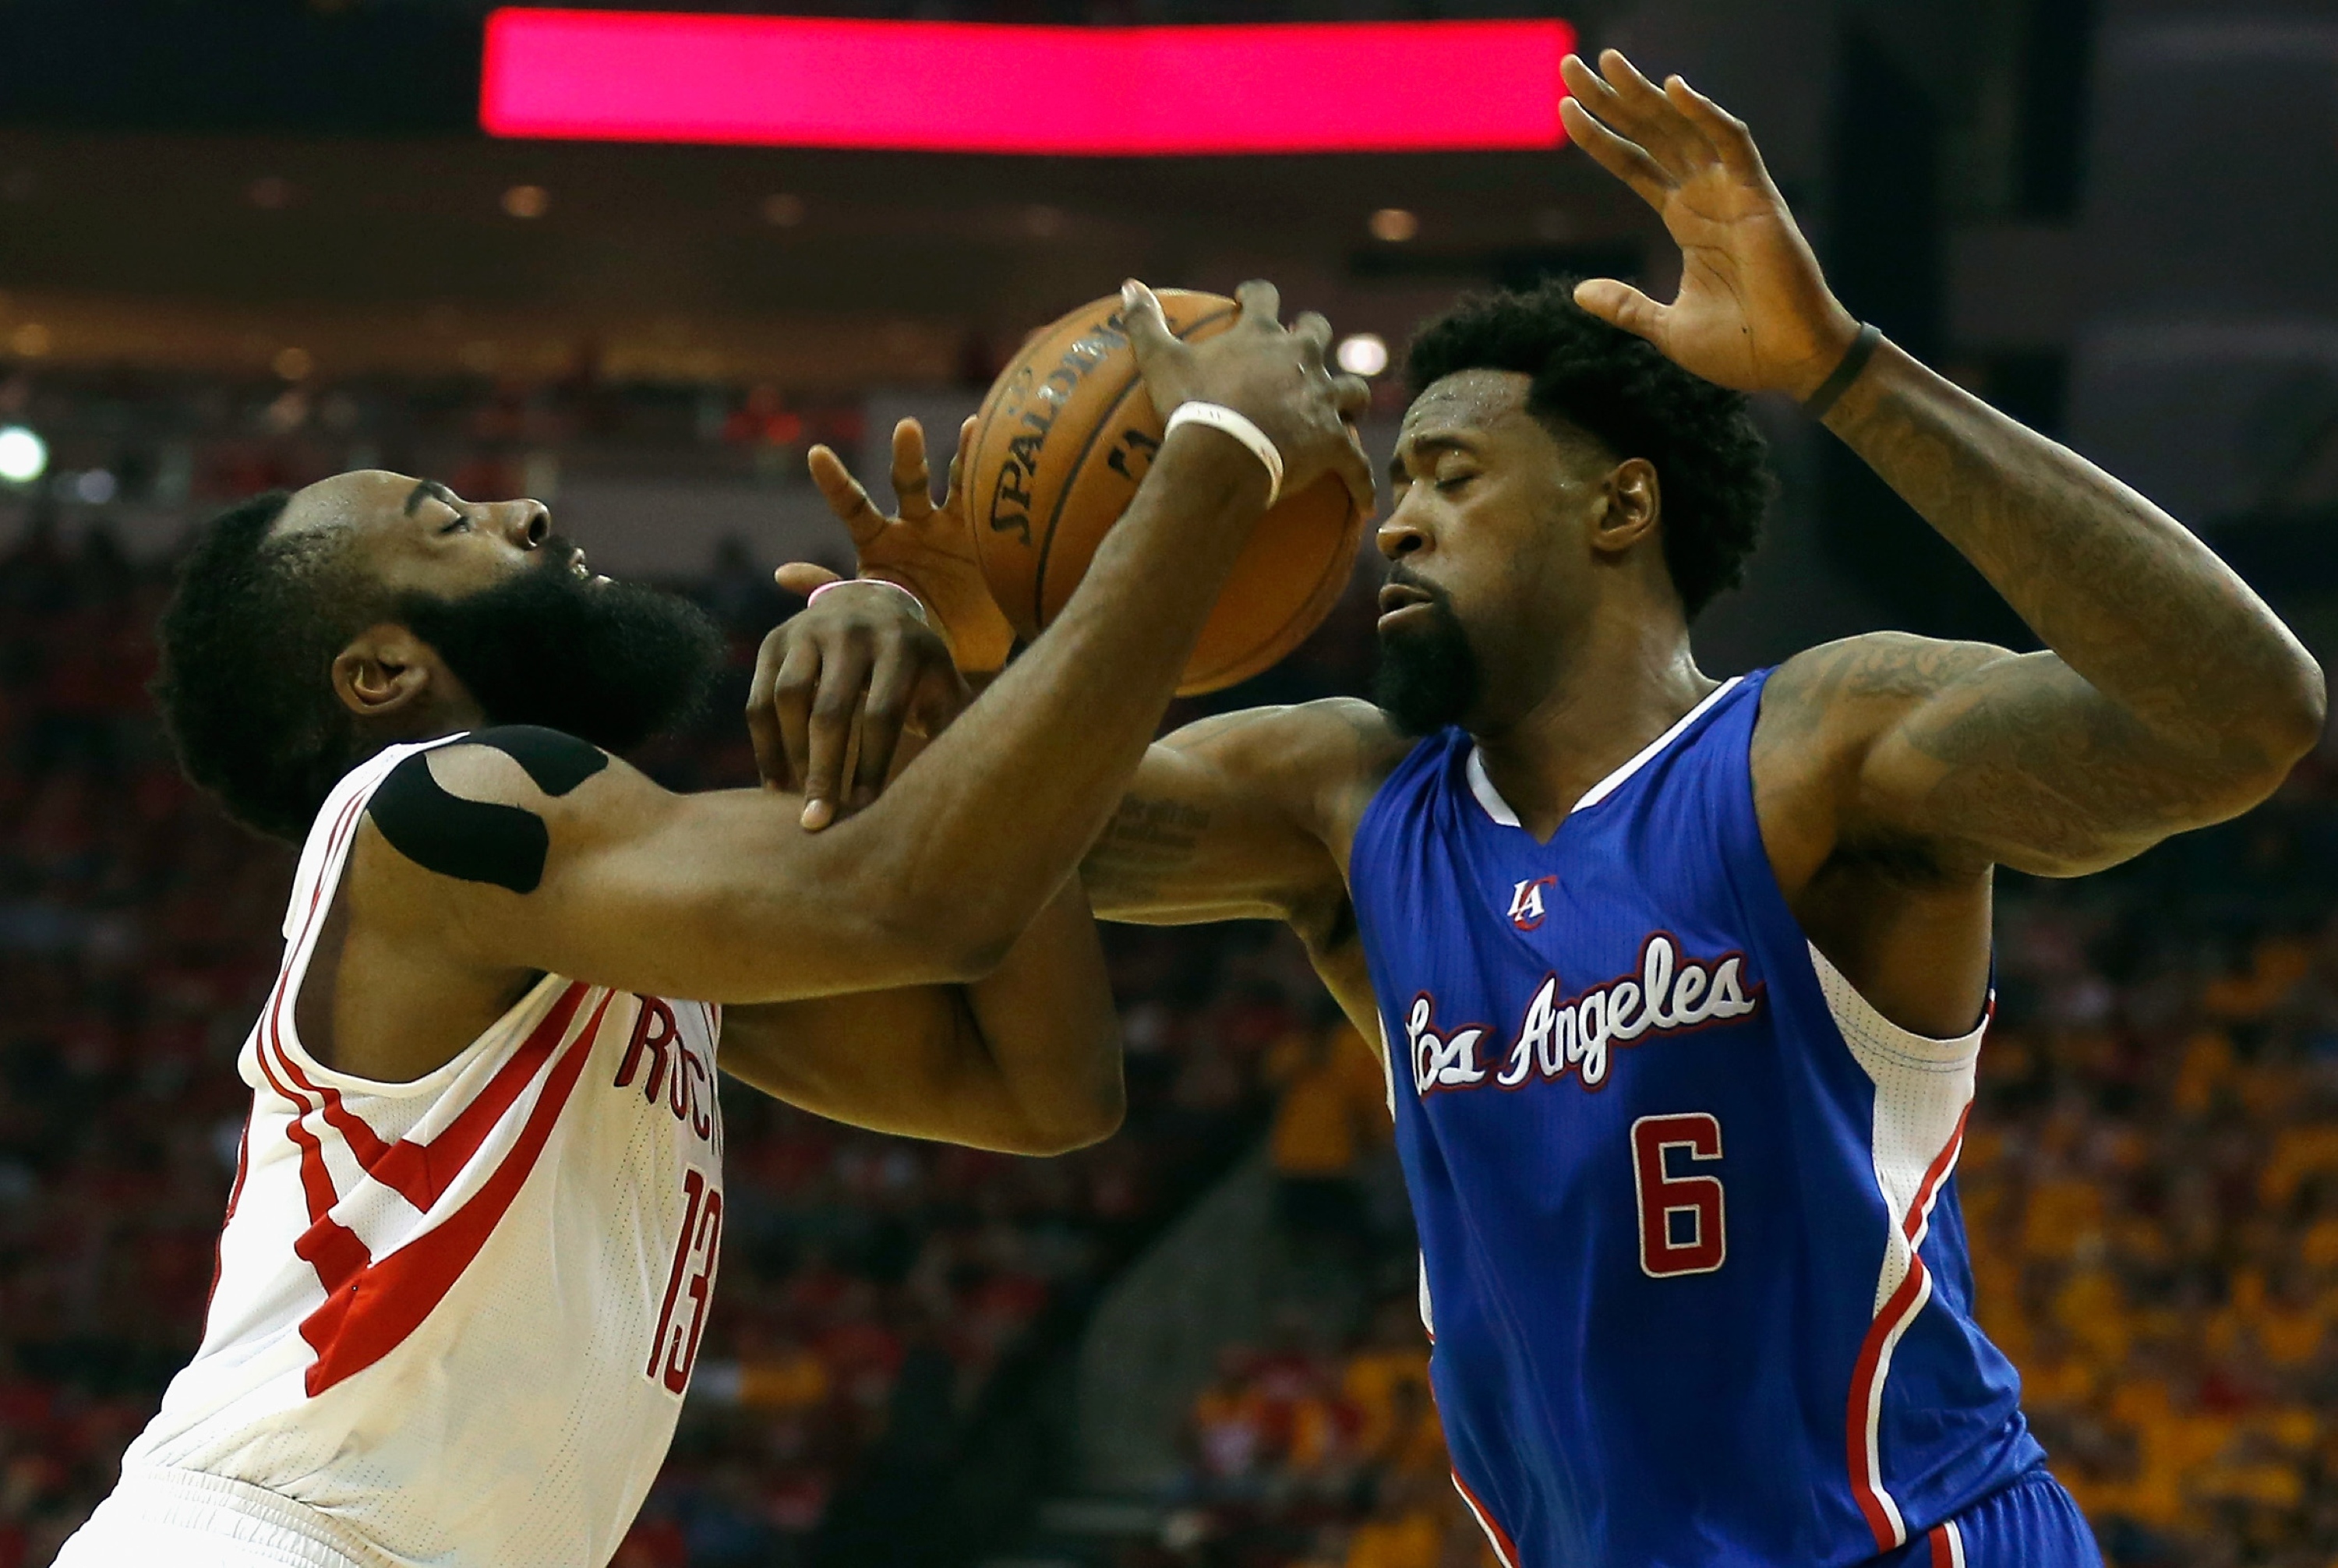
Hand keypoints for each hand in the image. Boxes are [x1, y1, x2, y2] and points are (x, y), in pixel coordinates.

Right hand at [746, 576, 969, 830]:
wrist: (870, 604)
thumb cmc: (914, 666)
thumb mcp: (941, 684)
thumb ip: (952, 726)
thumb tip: (962, 785)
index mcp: (900, 647)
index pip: (882, 713)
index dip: (873, 764)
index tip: (864, 808)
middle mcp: (851, 633)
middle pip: (830, 710)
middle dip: (823, 771)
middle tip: (817, 821)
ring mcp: (807, 632)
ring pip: (788, 700)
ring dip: (790, 756)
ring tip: (794, 801)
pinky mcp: (774, 642)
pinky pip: (759, 700)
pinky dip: (764, 744)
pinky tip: (774, 783)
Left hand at [796, 415, 1016, 674]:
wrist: (956, 662)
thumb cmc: (903, 638)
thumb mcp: (867, 615)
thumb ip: (832, 588)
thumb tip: (781, 573)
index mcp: (879, 543)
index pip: (853, 507)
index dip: (836, 482)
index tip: (817, 454)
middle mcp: (914, 525)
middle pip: (908, 483)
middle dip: (908, 456)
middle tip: (907, 430)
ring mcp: (952, 525)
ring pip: (956, 483)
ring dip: (963, 456)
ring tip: (975, 429)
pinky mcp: (987, 535)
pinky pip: (990, 504)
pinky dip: (996, 479)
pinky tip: (1008, 454)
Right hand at [1121, 279, 1375, 520]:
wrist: (1224, 454)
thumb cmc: (1192, 406)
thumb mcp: (1160, 361)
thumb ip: (1146, 322)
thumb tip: (1128, 285)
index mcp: (1261, 336)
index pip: (1264, 297)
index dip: (1258, 295)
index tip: (1250, 298)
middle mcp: (1301, 359)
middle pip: (1317, 333)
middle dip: (1313, 334)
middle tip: (1304, 344)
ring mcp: (1323, 400)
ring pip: (1352, 389)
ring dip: (1349, 398)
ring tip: (1345, 410)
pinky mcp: (1335, 443)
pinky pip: (1356, 464)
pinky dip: (1361, 481)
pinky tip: (1365, 503)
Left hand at [1559, 50, 1860, 399]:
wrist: (1789, 364)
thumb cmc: (1741, 347)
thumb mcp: (1665, 328)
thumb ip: (1625, 306)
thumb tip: (1578, 292)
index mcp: (1685, 220)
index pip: (1634, 165)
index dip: (1599, 137)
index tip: (1562, 108)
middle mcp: (1706, 196)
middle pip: (1651, 134)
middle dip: (1611, 100)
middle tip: (1570, 64)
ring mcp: (1733, 192)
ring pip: (1684, 128)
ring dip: (1646, 94)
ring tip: (1608, 63)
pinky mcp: (1761, 198)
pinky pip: (1734, 143)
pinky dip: (1707, 115)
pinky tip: (1675, 89)